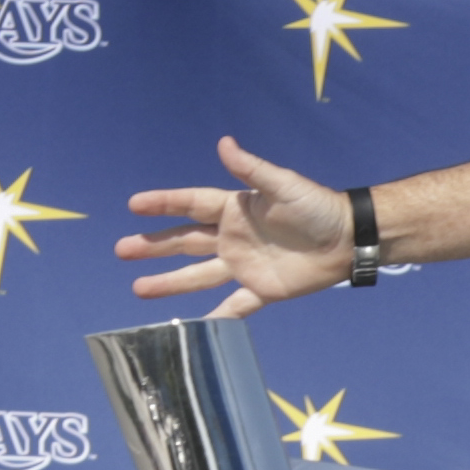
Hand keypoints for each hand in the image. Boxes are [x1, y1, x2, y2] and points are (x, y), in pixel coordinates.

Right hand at [113, 134, 356, 308]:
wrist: (348, 239)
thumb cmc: (318, 207)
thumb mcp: (282, 185)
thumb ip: (251, 169)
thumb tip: (223, 143)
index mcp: (234, 208)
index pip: (190, 204)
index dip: (162, 204)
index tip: (133, 205)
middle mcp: (233, 237)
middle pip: (185, 241)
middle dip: (153, 246)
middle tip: (122, 250)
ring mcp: (244, 265)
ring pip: (198, 275)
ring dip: (169, 282)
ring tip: (138, 288)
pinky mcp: (262, 289)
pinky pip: (233, 306)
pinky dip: (216, 317)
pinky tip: (193, 327)